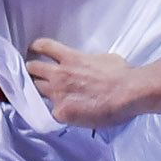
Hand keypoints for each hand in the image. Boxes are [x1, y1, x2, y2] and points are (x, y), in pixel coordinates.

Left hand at [26, 39, 143, 127]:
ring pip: (36, 90)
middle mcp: (60, 74)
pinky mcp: (61, 112)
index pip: (44, 47)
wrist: (127, 93)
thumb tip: (90, 66)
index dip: (36, 48)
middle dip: (32, 71)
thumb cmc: (121, 75)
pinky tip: (60, 113)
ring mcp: (58, 94)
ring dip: (38, 91)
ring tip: (43, 95)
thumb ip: (89, 61)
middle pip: (33, 68)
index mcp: (71, 58)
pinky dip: (54, 112)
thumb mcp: (104, 58)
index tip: (34, 51)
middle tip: (35, 75)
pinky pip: (50, 112)